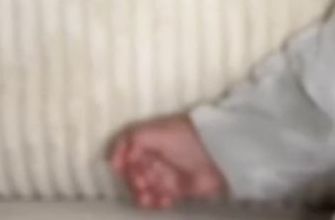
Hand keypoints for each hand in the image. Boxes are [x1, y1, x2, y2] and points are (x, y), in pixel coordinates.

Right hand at [109, 113, 226, 208]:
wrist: (220, 155)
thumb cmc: (188, 139)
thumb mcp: (159, 132)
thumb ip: (134, 139)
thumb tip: (114, 159)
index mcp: (150, 138)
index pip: (126, 149)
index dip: (120, 158)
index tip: (119, 169)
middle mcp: (156, 155)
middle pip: (133, 171)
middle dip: (133, 180)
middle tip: (143, 184)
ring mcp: (166, 172)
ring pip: (144, 188)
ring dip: (143, 195)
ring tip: (151, 199)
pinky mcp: (177, 188)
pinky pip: (159, 198)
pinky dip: (157, 202)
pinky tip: (165, 202)